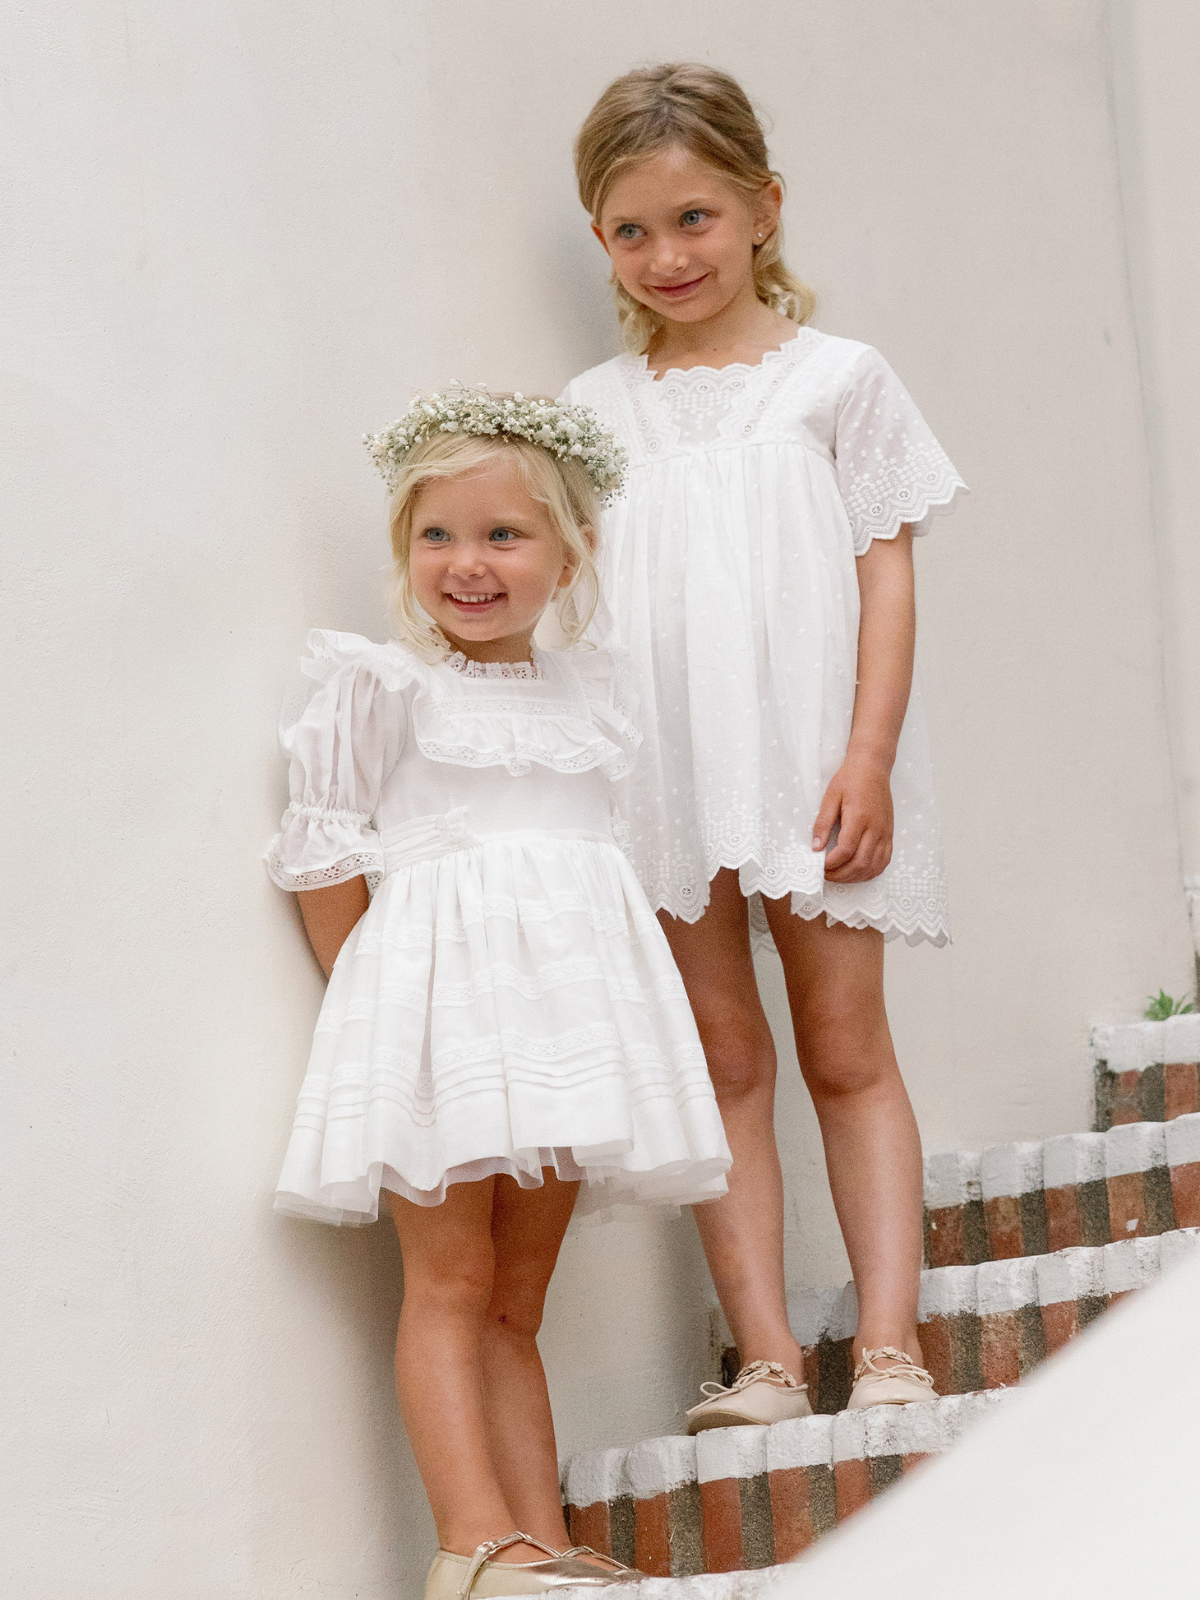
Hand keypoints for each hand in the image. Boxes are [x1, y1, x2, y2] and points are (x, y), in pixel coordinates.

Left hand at [812, 753, 893, 882]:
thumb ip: (823, 823)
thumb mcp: (830, 797)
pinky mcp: (889, 834)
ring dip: (855, 877)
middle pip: (861, 862)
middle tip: (826, 875)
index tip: (820, 865)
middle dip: (841, 875)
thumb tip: (815, 847)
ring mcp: (885, 833)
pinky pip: (884, 860)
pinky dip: (871, 871)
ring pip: (874, 866)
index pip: (846, 850)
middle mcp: (876, 828)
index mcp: (859, 817)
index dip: (832, 863)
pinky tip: (858, 872)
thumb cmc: (850, 780)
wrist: (872, 768)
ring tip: (839, 876)